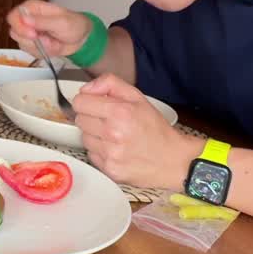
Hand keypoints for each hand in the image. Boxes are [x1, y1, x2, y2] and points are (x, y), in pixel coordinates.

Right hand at [6, 0, 91, 56]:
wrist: (81, 39)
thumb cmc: (74, 25)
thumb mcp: (61, 22)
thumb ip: (42, 21)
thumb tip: (24, 18)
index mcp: (32, 8)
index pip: (13, 16)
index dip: (19, 27)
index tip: (33, 35)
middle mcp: (27, 19)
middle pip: (15, 32)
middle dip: (31, 41)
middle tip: (47, 41)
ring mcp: (28, 33)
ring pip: (22, 44)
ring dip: (39, 47)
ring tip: (53, 43)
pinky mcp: (31, 44)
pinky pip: (29, 52)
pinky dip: (42, 53)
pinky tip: (52, 47)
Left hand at [72, 74, 199, 188]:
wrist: (173, 161)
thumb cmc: (156, 129)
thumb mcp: (138, 97)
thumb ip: (110, 84)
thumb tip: (86, 88)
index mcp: (119, 112)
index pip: (80, 102)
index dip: (87, 101)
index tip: (94, 104)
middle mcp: (112, 133)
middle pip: (79, 119)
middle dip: (91, 118)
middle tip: (109, 121)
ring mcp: (110, 154)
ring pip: (84, 137)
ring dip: (95, 135)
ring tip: (115, 137)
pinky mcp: (109, 169)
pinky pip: (91, 154)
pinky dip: (100, 151)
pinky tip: (116, 149)